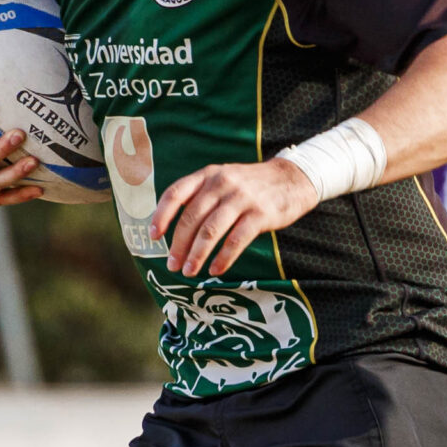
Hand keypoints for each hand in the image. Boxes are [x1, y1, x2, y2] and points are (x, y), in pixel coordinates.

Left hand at [151, 158, 319, 276]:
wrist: (293, 178)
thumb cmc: (251, 186)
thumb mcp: (223, 179)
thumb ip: (201, 196)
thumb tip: (175, 229)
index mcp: (208, 174)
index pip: (176, 193)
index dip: (161, 216)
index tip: (153, 236)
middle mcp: (222, 183)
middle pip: (192, 218)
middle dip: (178, 245)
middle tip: (172, 265)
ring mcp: (242, 198)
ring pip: (211, 231)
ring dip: (197, 254)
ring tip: (189, 271)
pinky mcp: (260, 214)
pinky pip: (236, 240)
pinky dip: (223, 258)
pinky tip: (215, 270)